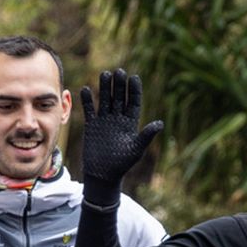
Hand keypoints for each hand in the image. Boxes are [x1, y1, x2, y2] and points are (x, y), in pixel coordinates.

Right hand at [77, 69, 162, 203]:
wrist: (103, 175)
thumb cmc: (122, 164)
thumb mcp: (136, 149)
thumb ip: (146, 135)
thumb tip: (160, 123)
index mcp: (131, 123)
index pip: (133, 103)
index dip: (134, 90)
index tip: (134, 77)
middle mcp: (118, 119)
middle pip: (119, 98)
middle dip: (119, 85)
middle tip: (119, 71)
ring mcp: (104, 121)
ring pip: (105, 100)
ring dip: (105, 88)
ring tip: (105, 74)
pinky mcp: (92, 126)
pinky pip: (90, 110)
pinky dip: (87, 101)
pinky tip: (87, 89)